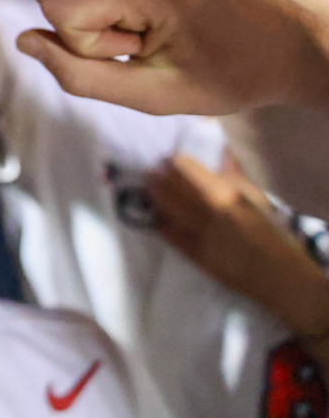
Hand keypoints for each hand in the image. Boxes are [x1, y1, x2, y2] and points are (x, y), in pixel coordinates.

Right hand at [17, 0, 328, 115]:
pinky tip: (136, 2)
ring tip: (137, 19)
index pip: (54, 4)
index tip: (141, 51)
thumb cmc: (231, 74)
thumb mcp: (156, 96)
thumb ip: (80, 75)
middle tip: (136, 37)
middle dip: (73, 17)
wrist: (292, 38)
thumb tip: (22, 41)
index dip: (86, 43)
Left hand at [150, 154, 328, 337]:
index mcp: (229, 195)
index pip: (190, 172)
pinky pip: (172, 236)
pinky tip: (156, 217)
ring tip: (149, 188)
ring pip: (170, 209)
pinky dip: (162, 225)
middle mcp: (211, 211)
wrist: (281, 277)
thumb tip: (225, 153)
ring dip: (156, 197)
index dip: (175, 163)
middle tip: (151, 171)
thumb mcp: (258, 200)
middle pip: (175, 189)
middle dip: (159, 178)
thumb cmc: (274, 235)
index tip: (167, 159)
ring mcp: (202, 234)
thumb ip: (237, 176)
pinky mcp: (197, 256)